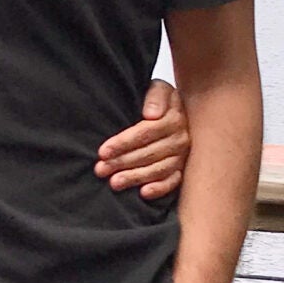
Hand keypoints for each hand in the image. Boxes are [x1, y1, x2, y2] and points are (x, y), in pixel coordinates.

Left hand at [95, 77, 188, 200]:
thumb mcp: (158, 89)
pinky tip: (143, 193)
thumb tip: (151, 114)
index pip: (146, 132)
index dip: (123, 143)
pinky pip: (173, 181)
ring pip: (159, 169)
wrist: (177, 109)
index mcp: (175, 118)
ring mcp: (182, 156)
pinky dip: (160, 188)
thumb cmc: (160, 100)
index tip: (103, 151)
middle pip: (149, 153)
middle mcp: (181, 138)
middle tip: (101, 170)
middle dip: (123, 162)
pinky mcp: (182, 169)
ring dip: (136, 177)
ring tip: (114, 182)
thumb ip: (155, 96)